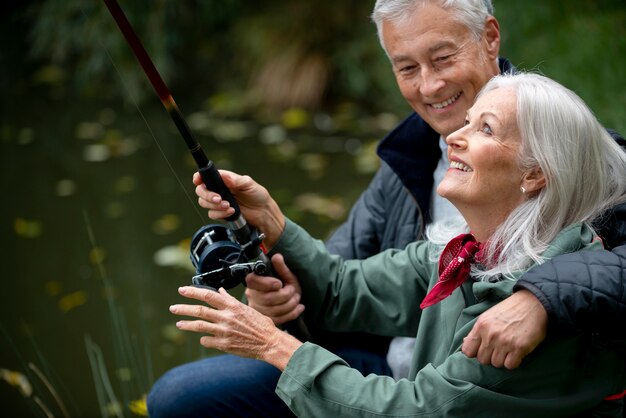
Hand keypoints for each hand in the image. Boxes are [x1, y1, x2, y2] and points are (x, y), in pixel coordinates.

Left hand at [171, 286, 301, 369]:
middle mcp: (226, 317)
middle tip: (173, 308)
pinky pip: (207, 341)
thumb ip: (230, 300)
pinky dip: (204, 339)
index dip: (193, 292)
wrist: (269, 342)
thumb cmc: (261, 324)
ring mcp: (224, 331)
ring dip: (187, 324)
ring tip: (179, 323)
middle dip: (184, 308)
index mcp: (232, 306)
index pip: (208, 295)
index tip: (182, 290)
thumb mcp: (247, 308)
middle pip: (199, 310)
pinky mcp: (224, 344)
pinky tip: (203, 339)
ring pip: (200, 326)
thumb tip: (220, 291)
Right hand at [193, 170, 284, 246]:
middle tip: (219, 199)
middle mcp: (219, 190)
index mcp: (224, 180)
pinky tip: (231, 212)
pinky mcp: (221, 213)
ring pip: (204, 203)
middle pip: (201, 191)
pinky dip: (220, 214)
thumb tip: (224, 176)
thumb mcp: (249, 184)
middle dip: (208, 195)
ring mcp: (218, 202)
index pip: (206, 176)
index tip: (198, 181)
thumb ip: (236, 180)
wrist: (263, 213)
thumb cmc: (258, 195)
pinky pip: (212, 214)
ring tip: (229, 206)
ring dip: (215, 206)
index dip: (199, 177)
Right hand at [246, 254, 304, 324]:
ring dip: (291, 304)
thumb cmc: (284, 284)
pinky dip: (292, 313)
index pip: (252, 281)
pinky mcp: (266, 320)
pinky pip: (279, 319)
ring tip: (296, 298)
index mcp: (254, 282)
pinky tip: (299, 307)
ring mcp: (258, 310)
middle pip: (267, 299)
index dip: (267, 283)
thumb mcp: (284, 274)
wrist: (287, 297)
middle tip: (293, 290)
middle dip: (285, 295)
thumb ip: (281, 267)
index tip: (279, 283)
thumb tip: (277, 257)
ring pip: (274, 310)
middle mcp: (252, 297)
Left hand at [462, 289, 547, 368]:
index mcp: (481, 325)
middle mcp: (490, 335)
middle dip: (490, 356)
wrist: (533, 304)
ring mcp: (505, 342)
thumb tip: (466, 342)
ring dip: (502, 359)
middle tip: (499, 348)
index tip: (482, 350)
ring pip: (496, 364)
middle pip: (482, 360)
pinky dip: (513, 362)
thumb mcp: (488, 316)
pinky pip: (510, 365)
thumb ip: (478, 331)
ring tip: (509, 349)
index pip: (468, 350)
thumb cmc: (510, 310)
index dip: (475, 352)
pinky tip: (516, 352)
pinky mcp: (519, 348)